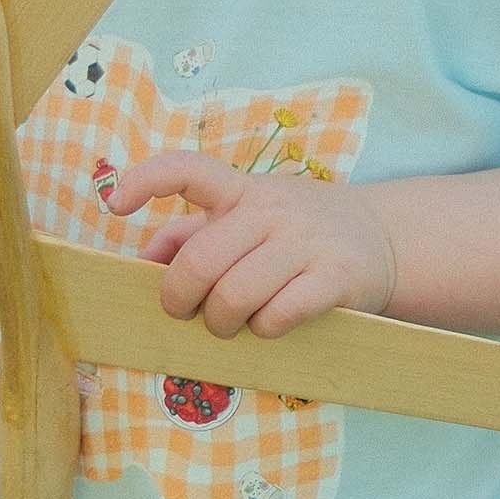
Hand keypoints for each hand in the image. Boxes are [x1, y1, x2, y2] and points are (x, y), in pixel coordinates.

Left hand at [104, 149, 396, 339]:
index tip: (116, 203)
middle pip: (201, 260)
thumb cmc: (296, 234)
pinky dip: (265, 329)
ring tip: (229, 325)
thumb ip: (192, 235)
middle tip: (186, 313)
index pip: (188, 169)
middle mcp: (272, 208)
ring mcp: (307, 241)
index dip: (146, 180)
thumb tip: (142, 259)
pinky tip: (269, 324)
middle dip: (180, 298)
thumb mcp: (247, 220)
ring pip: (236, 294)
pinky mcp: (337, 276)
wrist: (383, 239)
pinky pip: (280, 313)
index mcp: (242, 191)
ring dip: (222, 322)